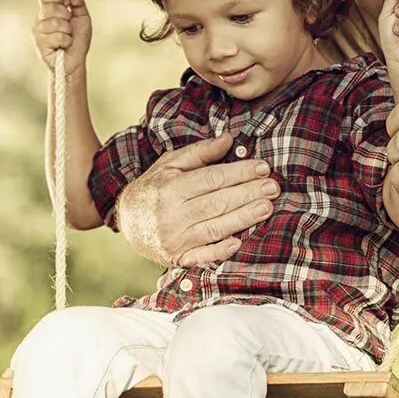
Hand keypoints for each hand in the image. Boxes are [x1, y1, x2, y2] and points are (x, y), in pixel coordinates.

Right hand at [33, 0, 91, 76]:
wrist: (76, 61)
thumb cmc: (78, 41)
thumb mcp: (83, 19)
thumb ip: (79, 4)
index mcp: (49, 10)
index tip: (67, 3)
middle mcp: (40, 19)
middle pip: (49, 7)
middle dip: (66, 16)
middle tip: (69, 26)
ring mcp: (38, 31)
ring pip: (54, 22)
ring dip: (67, 31)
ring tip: (67, 37)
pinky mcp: (39, 44)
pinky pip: (57, 36)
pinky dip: (66, 41)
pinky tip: (64, 46)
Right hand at [114, 133, 279, 265]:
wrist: (125, 221)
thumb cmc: (152, 188)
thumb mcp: (169, 164)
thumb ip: (199, 153)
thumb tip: (229, 139)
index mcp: (169, 188)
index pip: (212, 179)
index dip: (239, 173)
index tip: (262, 167)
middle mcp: (171, 214)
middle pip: (217, 203)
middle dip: (248, 194)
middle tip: (273, 187)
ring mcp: (174, 239)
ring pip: (215, 228)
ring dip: (244, 218)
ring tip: (267, 207)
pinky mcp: (177, 257)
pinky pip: (202, 256)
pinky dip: (221, 250)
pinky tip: (239, 242)